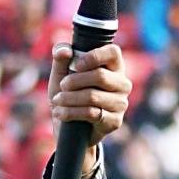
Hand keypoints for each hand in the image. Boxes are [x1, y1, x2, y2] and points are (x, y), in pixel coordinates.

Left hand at [48, 42, 129, 174]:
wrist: (69, 128)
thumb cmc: (68, 94)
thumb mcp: (60, 74)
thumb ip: (60, 57)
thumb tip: (64, 50)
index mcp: (113, 66)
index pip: (112, 52)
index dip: (93, 56)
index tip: (74, 65)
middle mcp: (122, 83)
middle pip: (100, 75)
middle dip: (75, 81)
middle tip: (62, 86)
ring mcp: (120, 103)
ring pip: (93, 96)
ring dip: (69, 98)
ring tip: (57, 101)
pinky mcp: (114, 121)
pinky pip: (91, 114)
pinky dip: (71, 113)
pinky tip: (60, 113)